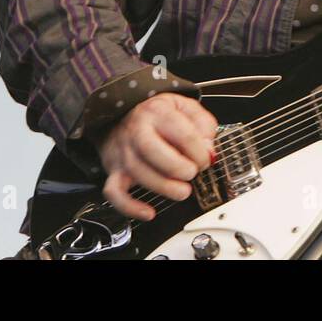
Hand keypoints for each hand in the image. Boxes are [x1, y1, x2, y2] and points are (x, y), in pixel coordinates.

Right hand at [89, 93, 218, 221]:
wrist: (123, 114)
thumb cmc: (158, 115)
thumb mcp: (186, 108)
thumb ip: (203, 126)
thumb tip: (208, 151)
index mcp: (159, 112)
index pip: (181, 132)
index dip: (199, 151)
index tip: (205, 160)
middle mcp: (137, 130)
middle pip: (152, 150)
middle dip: (177, 167)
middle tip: (192, 173)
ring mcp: (123, 151)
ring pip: (137, 172)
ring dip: (163, 187)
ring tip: (182, 191)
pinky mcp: (114, 170)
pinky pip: (114, 192)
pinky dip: (130, 206)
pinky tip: (149, 212)